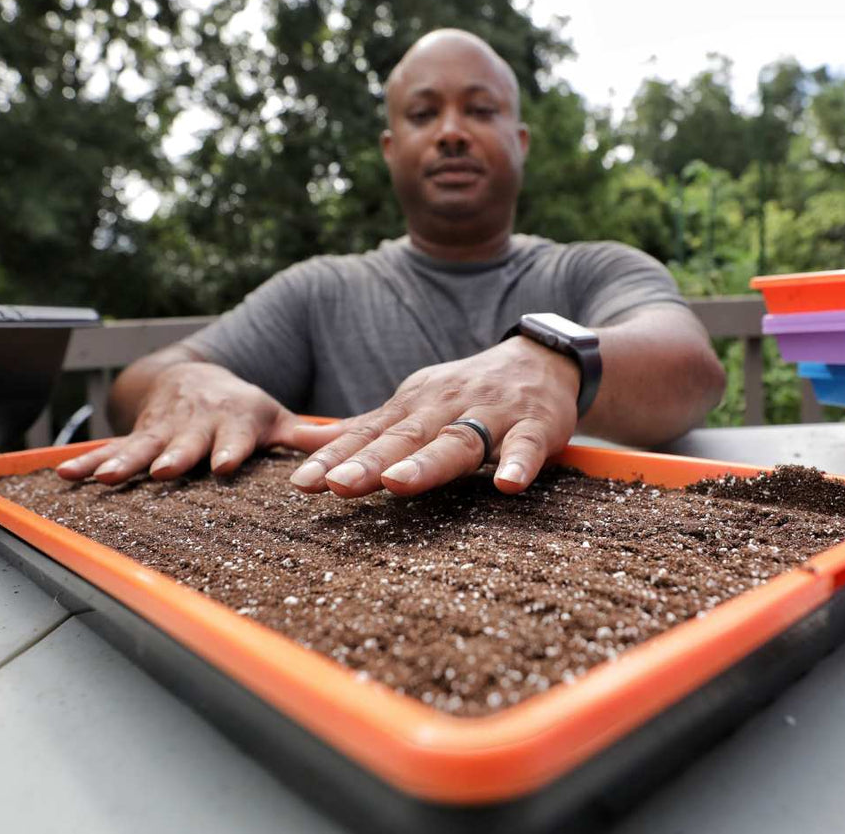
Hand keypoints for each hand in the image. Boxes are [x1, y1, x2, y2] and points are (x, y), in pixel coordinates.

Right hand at [55, 361, 343, 483]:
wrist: (192, 378)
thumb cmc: (241, 408)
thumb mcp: (274, 417)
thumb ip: (307, 437)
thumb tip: (353, 447)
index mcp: (233, 424)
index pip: (234, 440)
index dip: (229, 450)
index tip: (224, 464)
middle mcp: (195, 427)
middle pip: (185, 444)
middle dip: (175, 456)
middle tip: (167, 469)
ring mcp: (161, 433)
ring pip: (142, 449)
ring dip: (124, 463)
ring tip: (106, 479)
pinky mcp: (135, 438)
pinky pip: (108, 451)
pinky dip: (87, 463)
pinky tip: (64, 476)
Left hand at [285, 337, 578, 497]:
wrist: (542, 359)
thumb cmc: (468, 392)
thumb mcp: (415, 403)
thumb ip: (366, 429)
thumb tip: (305, 443)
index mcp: (414, 405)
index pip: (368, 433)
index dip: (335, 456)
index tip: (302, 483)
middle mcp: (446, 406)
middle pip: (404, 437)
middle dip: (369, 461)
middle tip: (337, 484)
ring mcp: (492, 414)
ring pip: (457, 440)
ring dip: (428, 462)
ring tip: (398, 483)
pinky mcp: (535, 425)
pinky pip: (526, 446)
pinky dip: (519, 464)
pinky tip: (508, 485)